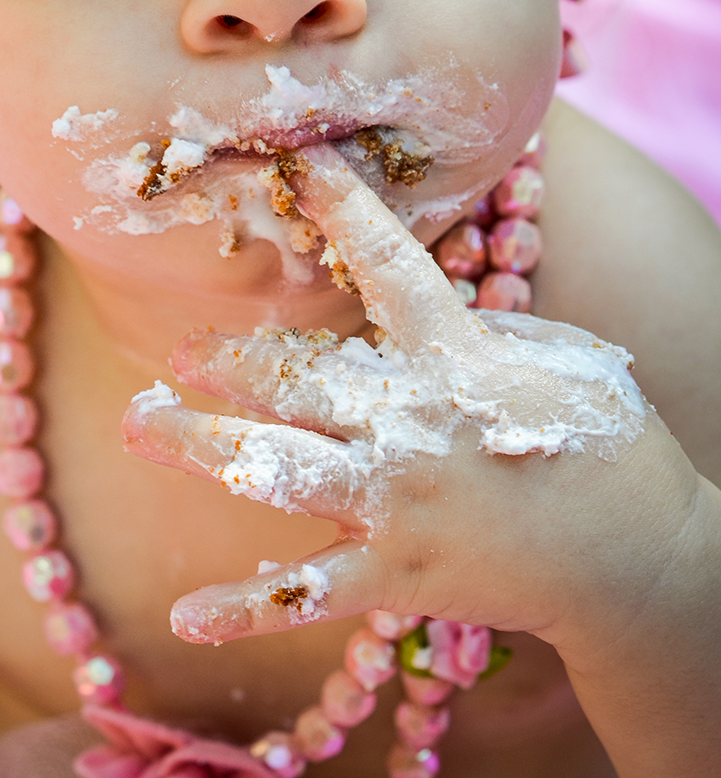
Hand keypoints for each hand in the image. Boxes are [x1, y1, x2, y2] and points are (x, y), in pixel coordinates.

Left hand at [122, 145, 679, 656]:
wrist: (637, 562)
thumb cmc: (605, 442)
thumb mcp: (556, 354)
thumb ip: (472, 329)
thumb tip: (415, 311)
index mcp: (453, 356)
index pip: (389, 264)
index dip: (341, 208)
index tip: (294, 161)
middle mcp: (408, 424)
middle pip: (294, 378)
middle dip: (227, 359)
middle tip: (177, 351)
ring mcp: (394, 503)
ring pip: (274, 469)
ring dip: (200, 445)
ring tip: (141, 423)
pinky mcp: (395, 573)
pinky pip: (304, 594)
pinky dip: (244, 608)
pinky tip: (185, 616)